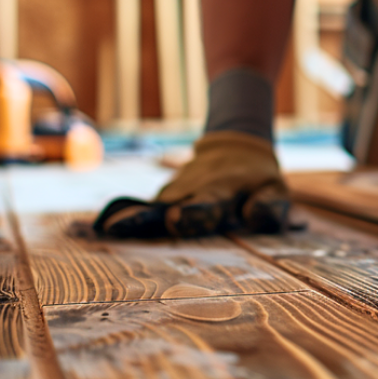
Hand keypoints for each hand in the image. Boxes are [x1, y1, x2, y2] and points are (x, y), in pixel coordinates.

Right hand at [94, 131, 289, 237]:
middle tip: (117, 230)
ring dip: (129, 220)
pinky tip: (102, 227)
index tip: (176, 219)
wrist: (234, 147)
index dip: (194, 212)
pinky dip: (122, 216)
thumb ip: (269, 206)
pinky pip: (141, 209)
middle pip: (167, 207)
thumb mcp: (275, 190)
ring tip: (105, 231)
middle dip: (146, 219)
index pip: (208, 204)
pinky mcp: (162, 198)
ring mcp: (173, 194)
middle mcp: (191, 193)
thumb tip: (252, 217)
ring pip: (150, 208)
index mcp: (221, 192)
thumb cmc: (257, 179)